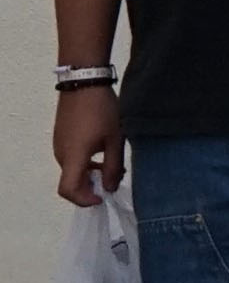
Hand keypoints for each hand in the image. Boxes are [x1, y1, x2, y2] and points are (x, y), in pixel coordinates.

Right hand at [51, 86, 119, 204]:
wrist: (84, 83)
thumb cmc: (102, 110)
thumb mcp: (115, 139)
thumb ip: (113, 167)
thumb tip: (109, 189)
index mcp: (73, 157)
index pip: (68, 190)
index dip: (84, 200)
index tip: (102, 198)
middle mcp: (61, 154)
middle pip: (72, 182)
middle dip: (93, 187)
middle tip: (115, 179)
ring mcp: (59, 145)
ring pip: (73, 170)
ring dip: (91, 174)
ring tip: (114, 165)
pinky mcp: (61, 137)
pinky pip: (71, 158)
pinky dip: (86, 163)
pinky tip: (104, 153)